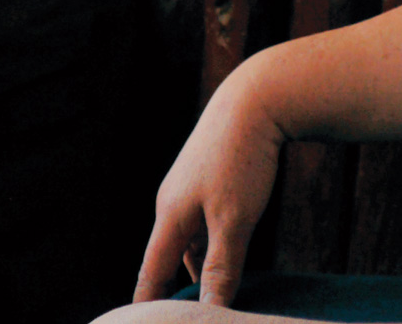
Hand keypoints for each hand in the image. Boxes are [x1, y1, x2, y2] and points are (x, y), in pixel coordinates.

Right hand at [133, 58, 285, 306]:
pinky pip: (202, 221)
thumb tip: (210, 310)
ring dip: (195, 266)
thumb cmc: (241, 160)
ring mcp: (189, 186)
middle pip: (166, 256)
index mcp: (170, 215)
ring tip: (208, 294)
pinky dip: (209, 244)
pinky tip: (227, 254)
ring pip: (187, 239)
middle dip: (170, 289)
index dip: (146, 303)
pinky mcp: (208, 175)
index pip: (151, 271)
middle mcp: (172, 201)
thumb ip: (220, 268)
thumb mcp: (234, 222)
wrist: (255, 99)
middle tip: (178, 317)